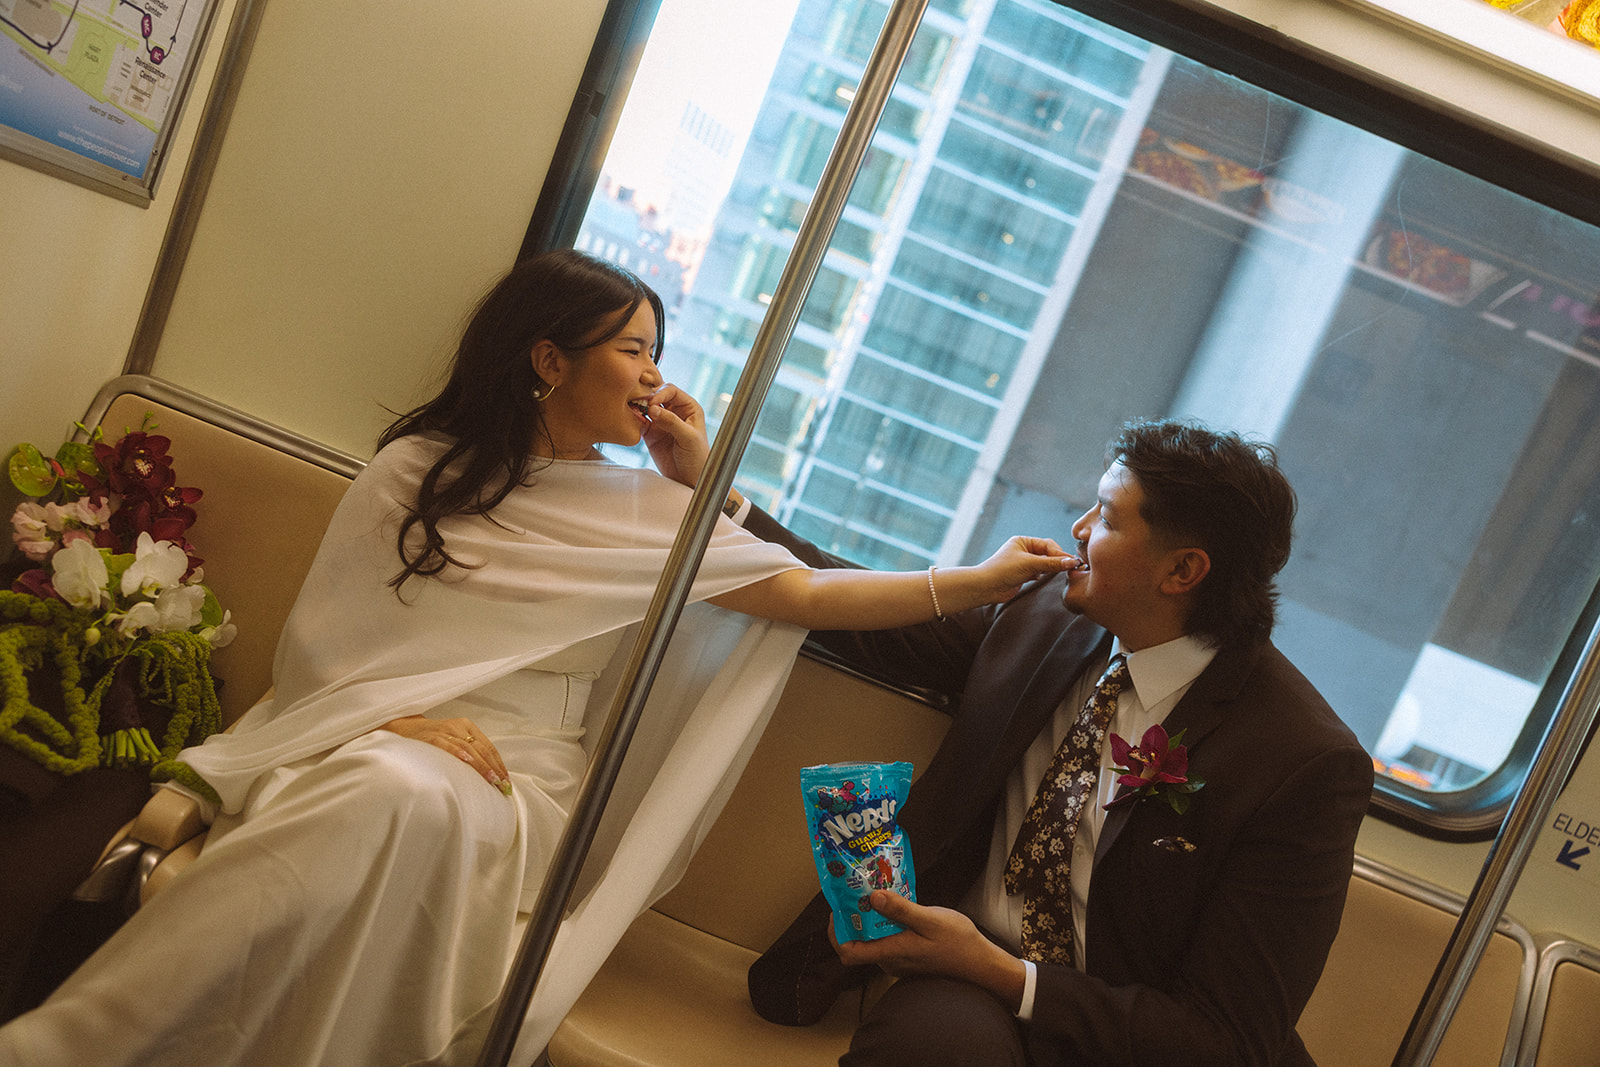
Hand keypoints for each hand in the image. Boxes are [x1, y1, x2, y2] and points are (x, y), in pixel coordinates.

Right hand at [378, 715, 511, 794]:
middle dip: (494, 768)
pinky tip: (466, 762)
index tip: (506, 780)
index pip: (488, 747)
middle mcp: (458, 727)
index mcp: (467, 726)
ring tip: (492, 780)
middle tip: (502, 785)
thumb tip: (488, 776)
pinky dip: (457, 753)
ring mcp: (444, 731)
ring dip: (481, 766)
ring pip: (468, 748)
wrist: (402, 729)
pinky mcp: (430, 737)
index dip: (499, 764)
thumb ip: (469, 753)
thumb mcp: (453, 741)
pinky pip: (446, 745)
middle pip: (482, 748)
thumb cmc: (430, 740)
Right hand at [642, 383, 710, 488]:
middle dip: (646, 397)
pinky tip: (631, 423)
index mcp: (689, 407)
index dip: (660, 393)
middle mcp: (675, 411)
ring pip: (646, 407)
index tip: (652, 403)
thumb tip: (653, 408)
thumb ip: (671, 422)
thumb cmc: (698, 458)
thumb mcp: (688, 438)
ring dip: (638, 407)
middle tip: (638, 404)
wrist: (690, 480)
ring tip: (632, 411)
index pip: (671, 391)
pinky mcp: (651, 434)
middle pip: (656, 395)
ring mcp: (662, 422)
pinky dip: (634, 420)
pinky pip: (640, 422)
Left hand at [831, 890, 1026, 1011]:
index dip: (837, 932)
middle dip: (853, 917)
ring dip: (870, 918)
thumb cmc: (958, 942)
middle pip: (858, 942)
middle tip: (858, 890)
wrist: (981, 963)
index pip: (848, 952)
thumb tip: (872, 897)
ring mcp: (899, 959)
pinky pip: (888, 938)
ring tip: (876, 891)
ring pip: (873, 939)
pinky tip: (896, 904)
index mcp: (891, 953)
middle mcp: (890, 960)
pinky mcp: (908, 955)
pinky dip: (885, 922)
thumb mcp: (930, 920)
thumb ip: (901, 910)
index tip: (841, 908)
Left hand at [971, 536, 1077, 602]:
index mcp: (1023, 541)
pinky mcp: (1022, 575)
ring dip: (1051, 568)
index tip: (1072, 562)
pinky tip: (1044, 577)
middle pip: (1047, 554)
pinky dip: (1043, 575)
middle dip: (1057, 560)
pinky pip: (1038, 573)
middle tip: (1071, 568)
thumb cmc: (1003, 570)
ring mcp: (1022, 562)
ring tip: (1061, 573)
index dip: (1060, 553)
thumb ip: (1051, 563)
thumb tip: (1072, 562)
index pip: (1047, 545)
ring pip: (1043, 564)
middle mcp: (1023, 550)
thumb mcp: (1030, 564)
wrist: (986, 587)